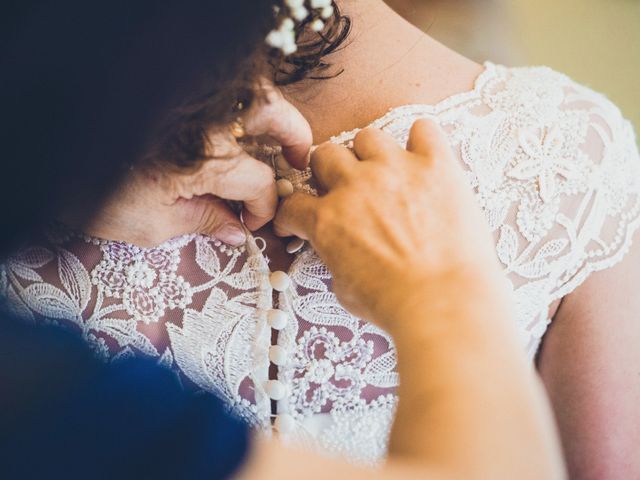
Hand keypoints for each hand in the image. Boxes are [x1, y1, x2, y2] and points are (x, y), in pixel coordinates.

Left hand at [80, 80, 311, 246]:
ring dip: (274, 116)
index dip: (264, 207)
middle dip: (296, 137)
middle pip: (276, 115)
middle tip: (299, 160)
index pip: (260, 181)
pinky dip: (242, 112)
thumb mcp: (151, 223)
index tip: (254, 223)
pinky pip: (226, 98)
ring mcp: (199, 103)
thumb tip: (236, 231)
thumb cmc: (94, 190)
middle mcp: (212, 120)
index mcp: (208, 157)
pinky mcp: (182, 97)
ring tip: (276, 141)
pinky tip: (239, 132)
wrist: (53, 153)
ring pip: (255, 94)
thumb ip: (202, 222)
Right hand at [275, 120, 501, 325]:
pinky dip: (422, 141)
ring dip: (370, 154)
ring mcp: (395, 170)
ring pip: (368, 136)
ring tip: (385, 173)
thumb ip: (336, 259)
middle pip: (325, 155)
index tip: (299, 219)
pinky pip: (424, 130)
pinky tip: (424, 159)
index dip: (293, 213)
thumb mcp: (345, 290)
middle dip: (329, 173)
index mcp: (327, 221)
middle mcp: (355, 186)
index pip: (293, 204)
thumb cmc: (396, 305)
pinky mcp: (435, 166)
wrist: (443, 303)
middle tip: (344, 190)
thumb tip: (341, 251)